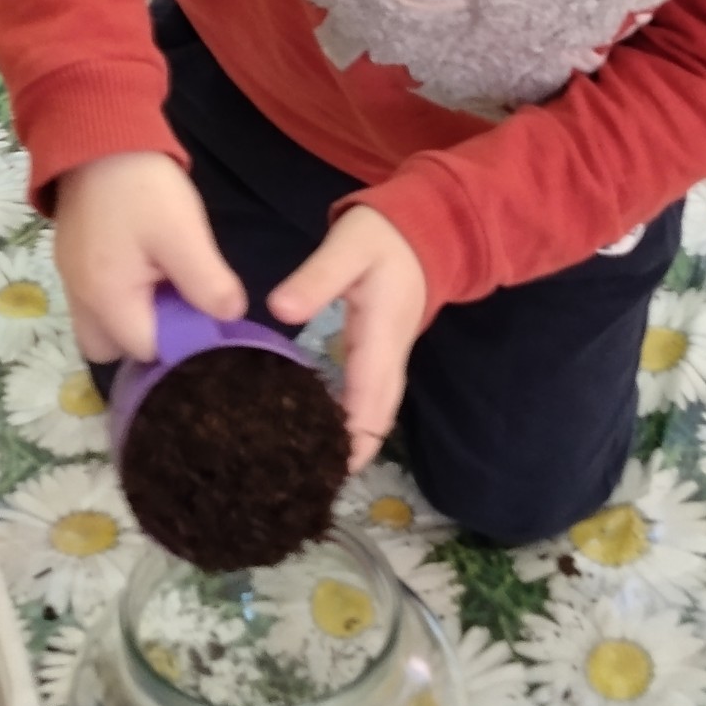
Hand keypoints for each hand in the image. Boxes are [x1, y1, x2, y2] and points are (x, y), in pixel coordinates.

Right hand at [54, 151, 246, 364]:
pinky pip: (96, 297)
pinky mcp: (73, 258)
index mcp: (106, 298)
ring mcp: (72, 277)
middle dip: (147, 337)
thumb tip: (230, 317)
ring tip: (164, 281)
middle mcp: (81, 297)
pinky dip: (121, 294)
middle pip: (112, 349)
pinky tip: (146, 264)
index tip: (204, 312)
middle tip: (178, 301)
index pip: (146, 351)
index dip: (181, 340)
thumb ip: (209, 284)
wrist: (97, 133)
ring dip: (134, 315)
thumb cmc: (142, 188)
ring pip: (101, 324)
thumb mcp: (185, 235)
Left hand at [269, 208, 427, 471]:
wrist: (427, 225)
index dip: (352, 442)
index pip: (369, 402)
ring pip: (376, 408)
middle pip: (377, 416)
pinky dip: (352, 415)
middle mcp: (390, 356)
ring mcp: (389, 354)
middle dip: (352, 452)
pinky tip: (323, 424)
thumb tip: (278, 310)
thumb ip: (316, 278)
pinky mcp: (381, 348)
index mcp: (382, 338)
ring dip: (353, 438)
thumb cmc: (385, 236)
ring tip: (316, 464)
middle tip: (312, 480)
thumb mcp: (348, 247)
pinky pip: (370, 392)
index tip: (325, 473)